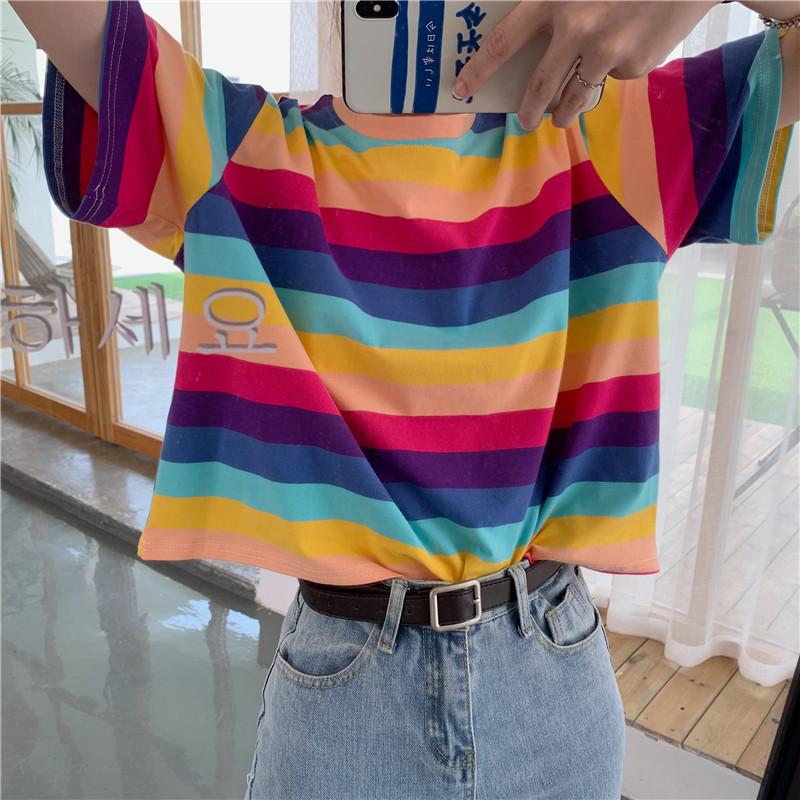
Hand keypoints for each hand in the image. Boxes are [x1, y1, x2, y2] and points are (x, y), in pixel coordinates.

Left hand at [451, 0, 719, 129]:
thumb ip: (552, 6)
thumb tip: (531, 35)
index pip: (503, 43)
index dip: (478, 70)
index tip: (460, 90)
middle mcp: (577, 30)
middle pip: (539, 89)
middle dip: (529, 111)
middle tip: (526, 120)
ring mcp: (607, 52)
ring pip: (573, 98)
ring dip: (565, 109)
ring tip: (564, 111)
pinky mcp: (634, 66)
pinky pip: (612, 79)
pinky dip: (614, 70)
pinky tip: (629, 45)